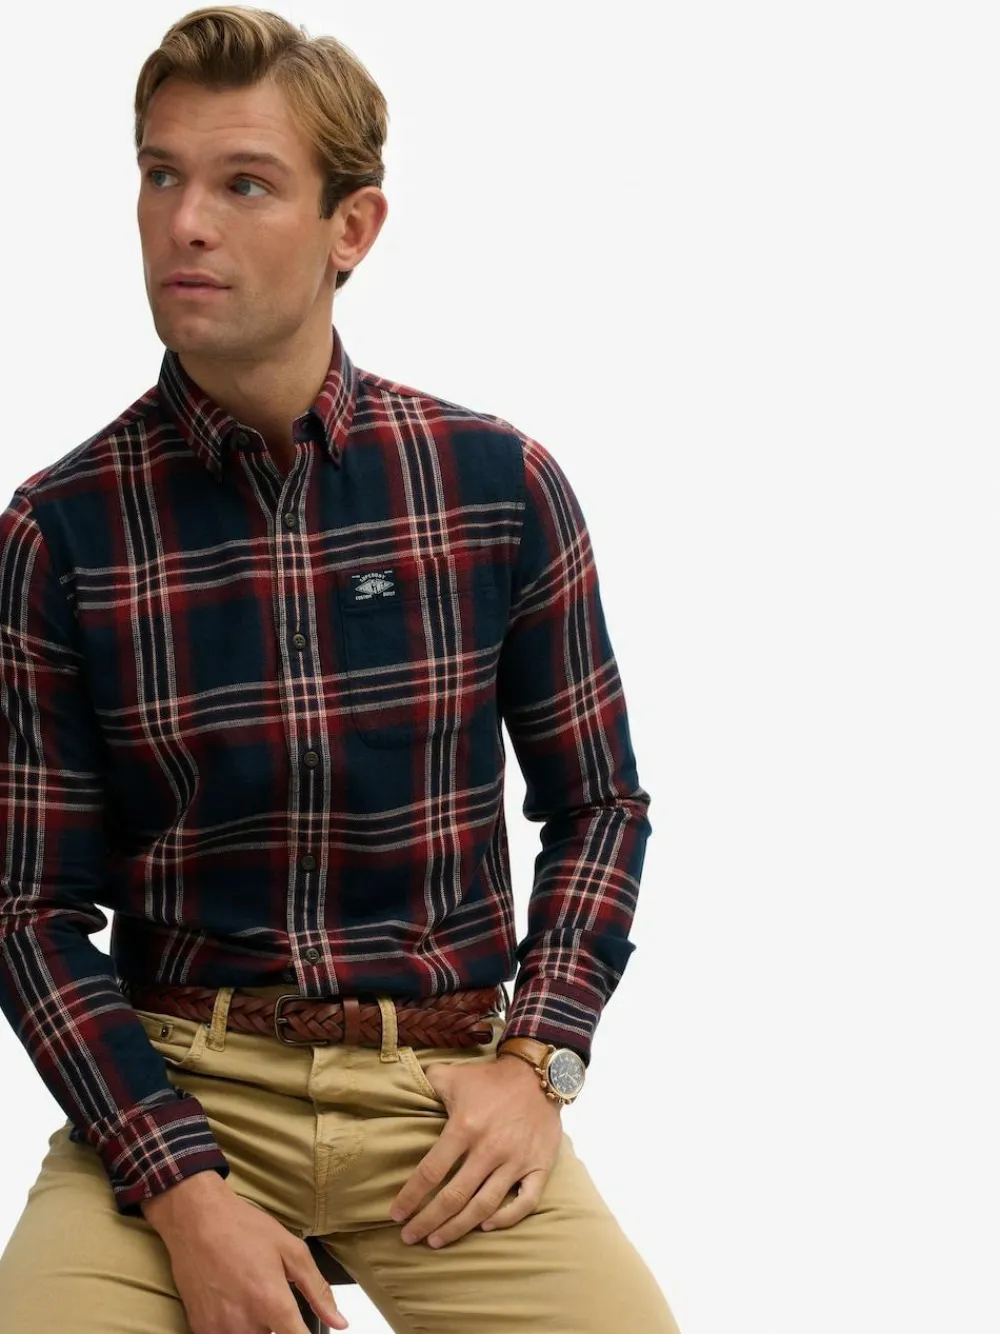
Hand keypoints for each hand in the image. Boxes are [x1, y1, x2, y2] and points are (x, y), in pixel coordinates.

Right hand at [142, 1171, 347, 1331]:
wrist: (197, 1220)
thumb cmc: (245, 1229)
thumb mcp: (290, 1250)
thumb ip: (317, 1290)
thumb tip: (340, 1322)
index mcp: (271, 1302)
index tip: (306, 1331)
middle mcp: (245, 1324)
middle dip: (280, 1327)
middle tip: (273, 1300)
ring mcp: (219, 1330)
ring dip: (259, 1328)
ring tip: (254, 1300)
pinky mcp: (201, 1330)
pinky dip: (236, 1328)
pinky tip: (236, 1307)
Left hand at [388, 1052, 562, 1248]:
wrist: (539, 1074)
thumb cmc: (490, 1079)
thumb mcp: (454, 1075)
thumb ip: (427, 1083)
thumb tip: (404, 1088)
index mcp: (465, 1127)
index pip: (431, 1171)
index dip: (411, 1197)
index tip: (396, 1214)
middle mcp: (490, 1148)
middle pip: (454, 1197)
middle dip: (427, 1222)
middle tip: (409, 1237)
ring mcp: (516, 1160)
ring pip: (484, 1206)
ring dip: (458, 1228)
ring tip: (436, 1240)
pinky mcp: (540, 1166)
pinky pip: (525, 1203)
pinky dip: (506, 1219)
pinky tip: (486, 1226)